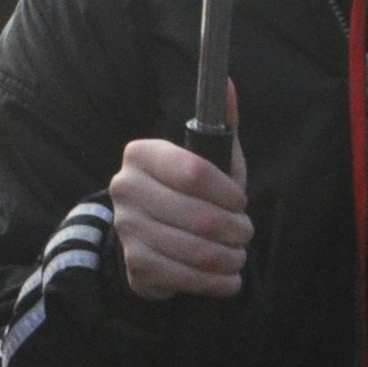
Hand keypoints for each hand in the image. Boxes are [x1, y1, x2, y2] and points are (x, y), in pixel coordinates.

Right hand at [110, 135, 250, 300]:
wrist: (152, 240)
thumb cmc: (191, 195)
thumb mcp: (209, 161)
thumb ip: (221, 124)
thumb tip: (228, 83)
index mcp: (141, 154)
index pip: (194, 172)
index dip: (229, 193)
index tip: (239, 201)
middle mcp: (125, 187)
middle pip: (203, 217)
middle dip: (238, 231)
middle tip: (242, 232)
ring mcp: (127, 227)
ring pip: (201, 251)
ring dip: (232, 259)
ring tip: (235, 254)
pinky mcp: (136, 265)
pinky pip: (192, 279)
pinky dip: (220, 283)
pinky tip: (224, 276)